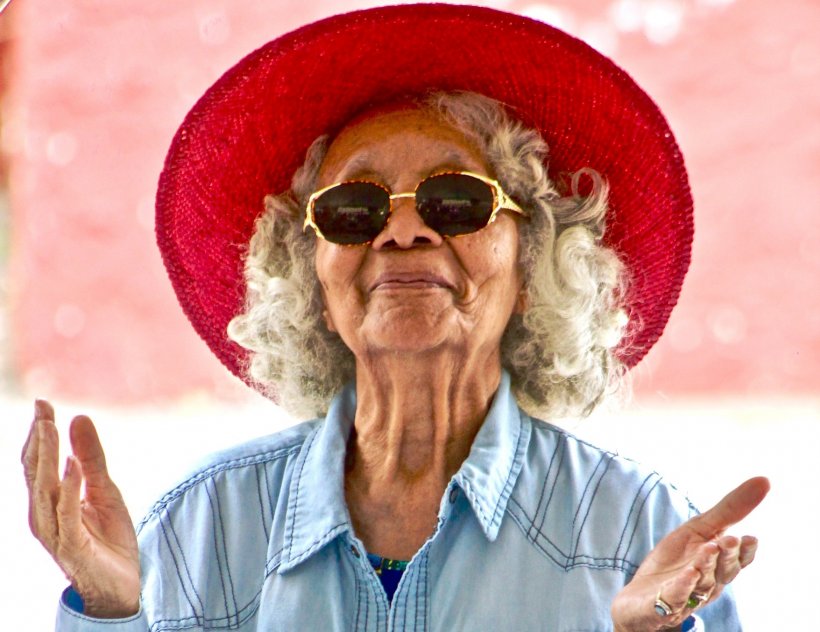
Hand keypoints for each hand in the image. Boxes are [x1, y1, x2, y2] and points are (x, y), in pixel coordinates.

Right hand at [22, 400, 140, 617]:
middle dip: (37, 439)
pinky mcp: (72, 546)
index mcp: (48, 501)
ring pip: (44, 489)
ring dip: (46, 457)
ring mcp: (55, 532)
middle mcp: (44, 516)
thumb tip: (79, 418)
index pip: (37, 462)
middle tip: (42, 409)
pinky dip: (69, 488)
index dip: (38, 433)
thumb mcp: (104, 488)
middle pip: (34, 472)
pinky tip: (73, 465)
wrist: (123, 583)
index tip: (43, 403)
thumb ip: (91, 457)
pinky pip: (68, 513)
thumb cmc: (108, 538)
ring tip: (50, 427)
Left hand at [611, 476, 769, 631]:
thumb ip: (730, 510)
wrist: (641, 598)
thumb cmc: (676, 562)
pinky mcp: (661, 606)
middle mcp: (707, 583)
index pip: (737, 561)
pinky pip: (674, 598)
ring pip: (700, 583)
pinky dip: (681, 587)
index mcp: (718, 566)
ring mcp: (686, 596)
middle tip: (729, 538)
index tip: (750, 538)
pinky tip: (686, 573)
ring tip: (708, 548)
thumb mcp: (699, 529)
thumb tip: (765, 480)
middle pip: (722, 571)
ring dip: (705, 566)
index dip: (745, 552)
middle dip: (726, 555)